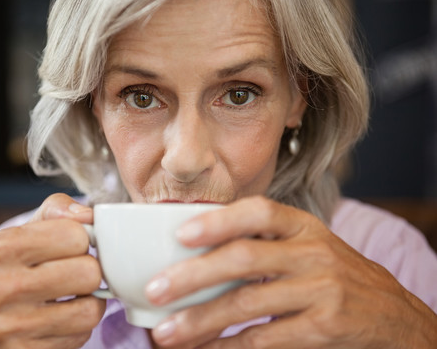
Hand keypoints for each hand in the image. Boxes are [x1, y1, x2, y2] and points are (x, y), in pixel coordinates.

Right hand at [0, 193, 104, 348]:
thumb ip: (57, 211)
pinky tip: (59, 320)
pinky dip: (78, 327)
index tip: (73, 248)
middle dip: (89, 273)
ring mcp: (12, 324)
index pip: (75, 234)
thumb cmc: (9, 274)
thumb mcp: (23, 234)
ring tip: (70, 298)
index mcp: (2, 248)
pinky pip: (81, 335)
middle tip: (74, 275)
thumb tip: (90, 215)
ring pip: (91, 309)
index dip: (83, 240)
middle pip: (88, 272)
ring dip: (89, 303)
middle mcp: (1, 285)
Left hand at [146, 196, 436, 347]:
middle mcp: (312, 252)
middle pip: (244, 258)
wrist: (390, 312)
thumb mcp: (305, 246)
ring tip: (166, 332)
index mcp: (302, 226)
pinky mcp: (325, 326)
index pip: (258, 210)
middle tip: (155, 289)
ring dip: (202, 320)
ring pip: (249, 303)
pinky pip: (265, 338)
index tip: (180, 233)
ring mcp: (321, 289)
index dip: (218, 220)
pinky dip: (229, 347)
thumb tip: (195, 253)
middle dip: (194, 275)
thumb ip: (263, 243)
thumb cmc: (331, 274)